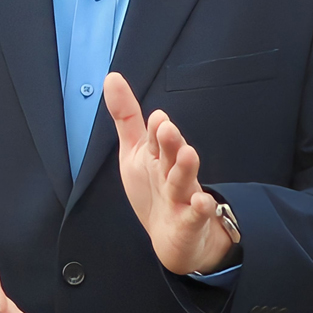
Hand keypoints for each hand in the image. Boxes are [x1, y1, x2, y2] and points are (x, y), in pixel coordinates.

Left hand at [104, 73, 234, 275]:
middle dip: (170, 141)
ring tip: (188, 153)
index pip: (155, 139)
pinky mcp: (190, 221)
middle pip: (172, 155)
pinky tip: (201, 202)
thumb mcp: (135, 151)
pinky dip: (200, 208)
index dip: (154, 129)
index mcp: (158, 156)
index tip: (156, 117)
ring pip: (184, 181)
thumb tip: (112, 77)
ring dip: (186, 167)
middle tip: (166, 127)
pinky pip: (196, 214)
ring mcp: (183, 196)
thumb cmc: (154, 188)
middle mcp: (172, 172)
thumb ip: (126, 117)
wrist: (175, 235)